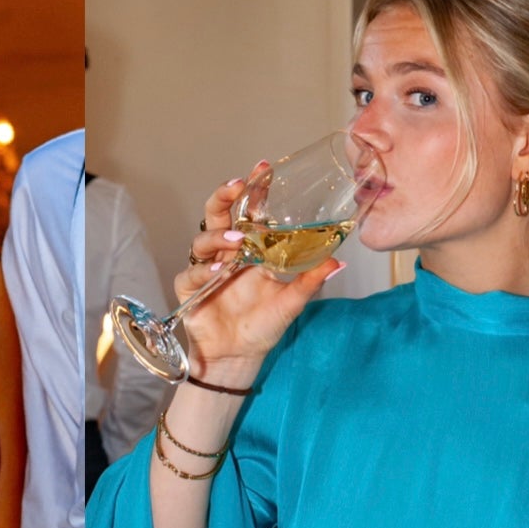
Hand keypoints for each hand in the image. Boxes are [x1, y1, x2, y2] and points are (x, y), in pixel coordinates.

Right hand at [174, 165, 341, 383]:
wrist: (239, 358)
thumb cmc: (263, 326)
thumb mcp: (292, 302)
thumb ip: (310, 280)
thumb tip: (338, 261)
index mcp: (250, 250)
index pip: (249, 212)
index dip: (254, 191)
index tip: (263, 169)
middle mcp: (227, 254)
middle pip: (218, 215)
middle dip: (224, 196)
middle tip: (237, 185)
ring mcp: (206, 269)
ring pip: (202, 240)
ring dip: (218, 235)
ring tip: (237, 240)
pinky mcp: (190, 290)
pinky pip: (191, 273)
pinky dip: (204, 270)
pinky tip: (219, 272)